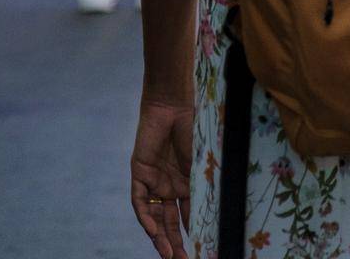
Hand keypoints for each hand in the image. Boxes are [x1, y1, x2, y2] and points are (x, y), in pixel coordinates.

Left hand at [131, 99, 192, 258]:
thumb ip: (203, 189)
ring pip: (154, 217)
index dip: (192, 233)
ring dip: (160, 238)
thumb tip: (209, 218)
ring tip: (168, 256)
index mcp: (186, 184)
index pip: (187, 216)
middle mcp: (169, 187)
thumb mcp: (202, 163)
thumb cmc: (194, 128)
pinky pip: (140, 202)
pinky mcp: (139, 174)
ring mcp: (153, 182)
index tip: (200, 249)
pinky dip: (146, 218)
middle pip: (169, 222)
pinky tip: (153, 233)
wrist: (174, 104)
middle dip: (174, 243)